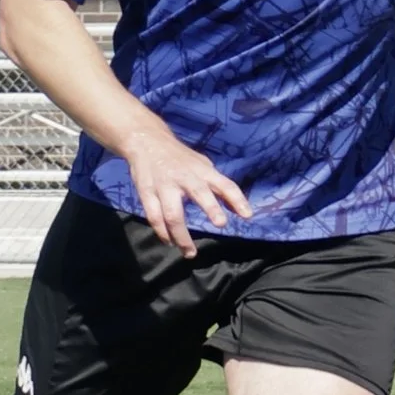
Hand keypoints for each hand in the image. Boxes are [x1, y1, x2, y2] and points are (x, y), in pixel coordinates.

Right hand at [120, 112, 248, 257]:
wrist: (147, 141)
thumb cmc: (180, 158)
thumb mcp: (202, 166)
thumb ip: (219, 186)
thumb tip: (240, 210)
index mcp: (202, 171)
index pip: (224, 183)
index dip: (236, 199)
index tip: (247, 215)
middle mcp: (185, 177)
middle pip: (199, 193)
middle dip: (211, 207)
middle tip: (221, 224)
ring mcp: (164, 185)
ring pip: (173, 214)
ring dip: (181, 235)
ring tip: (189, 252)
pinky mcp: (146, 193)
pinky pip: (154, 216)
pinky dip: (162, 232)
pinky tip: (169, 242)